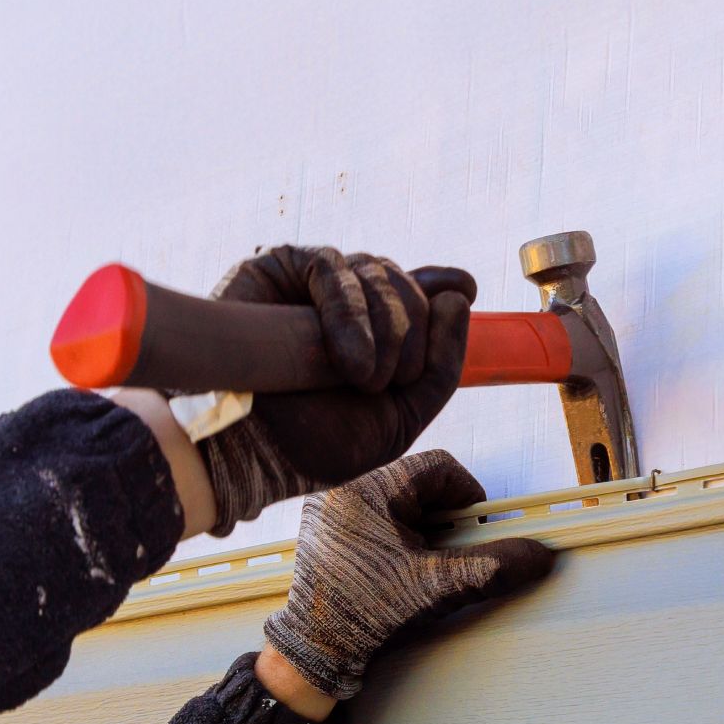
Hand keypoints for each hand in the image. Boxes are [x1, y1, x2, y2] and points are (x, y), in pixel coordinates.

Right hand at [194, 246, 479, 535]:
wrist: (260, 456)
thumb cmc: (321, 442)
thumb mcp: (402, 415)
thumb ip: (442, 365)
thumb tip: (459, 296)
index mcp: (374, 336)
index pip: (419, 291)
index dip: (443, 286)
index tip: (464, 291)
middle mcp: (345, 304)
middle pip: (406, 285)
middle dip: (412, 332)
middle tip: (387, 381)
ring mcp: (311, 284)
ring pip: (378, 271)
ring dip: (386, 328)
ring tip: (364, 379)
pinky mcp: (277, 269)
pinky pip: (334, 267)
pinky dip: (350, 311)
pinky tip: (349, 357)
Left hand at [263, 451, 555, 699]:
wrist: (314, 654)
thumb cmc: (368, 616)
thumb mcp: (438, 588)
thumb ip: (491, 567)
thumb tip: (540, 556)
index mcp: (367, 494)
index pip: (436, 467)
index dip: (467, 492)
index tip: (476, 525)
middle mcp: (343, 495)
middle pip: (416, 485)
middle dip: (444, 516)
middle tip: (456, 549)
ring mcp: (330, 516)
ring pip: (395, 504)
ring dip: (421, 528)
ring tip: (428, 563)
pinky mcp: (325, 537)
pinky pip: (373, 521)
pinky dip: (397, 539)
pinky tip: (401, 570)